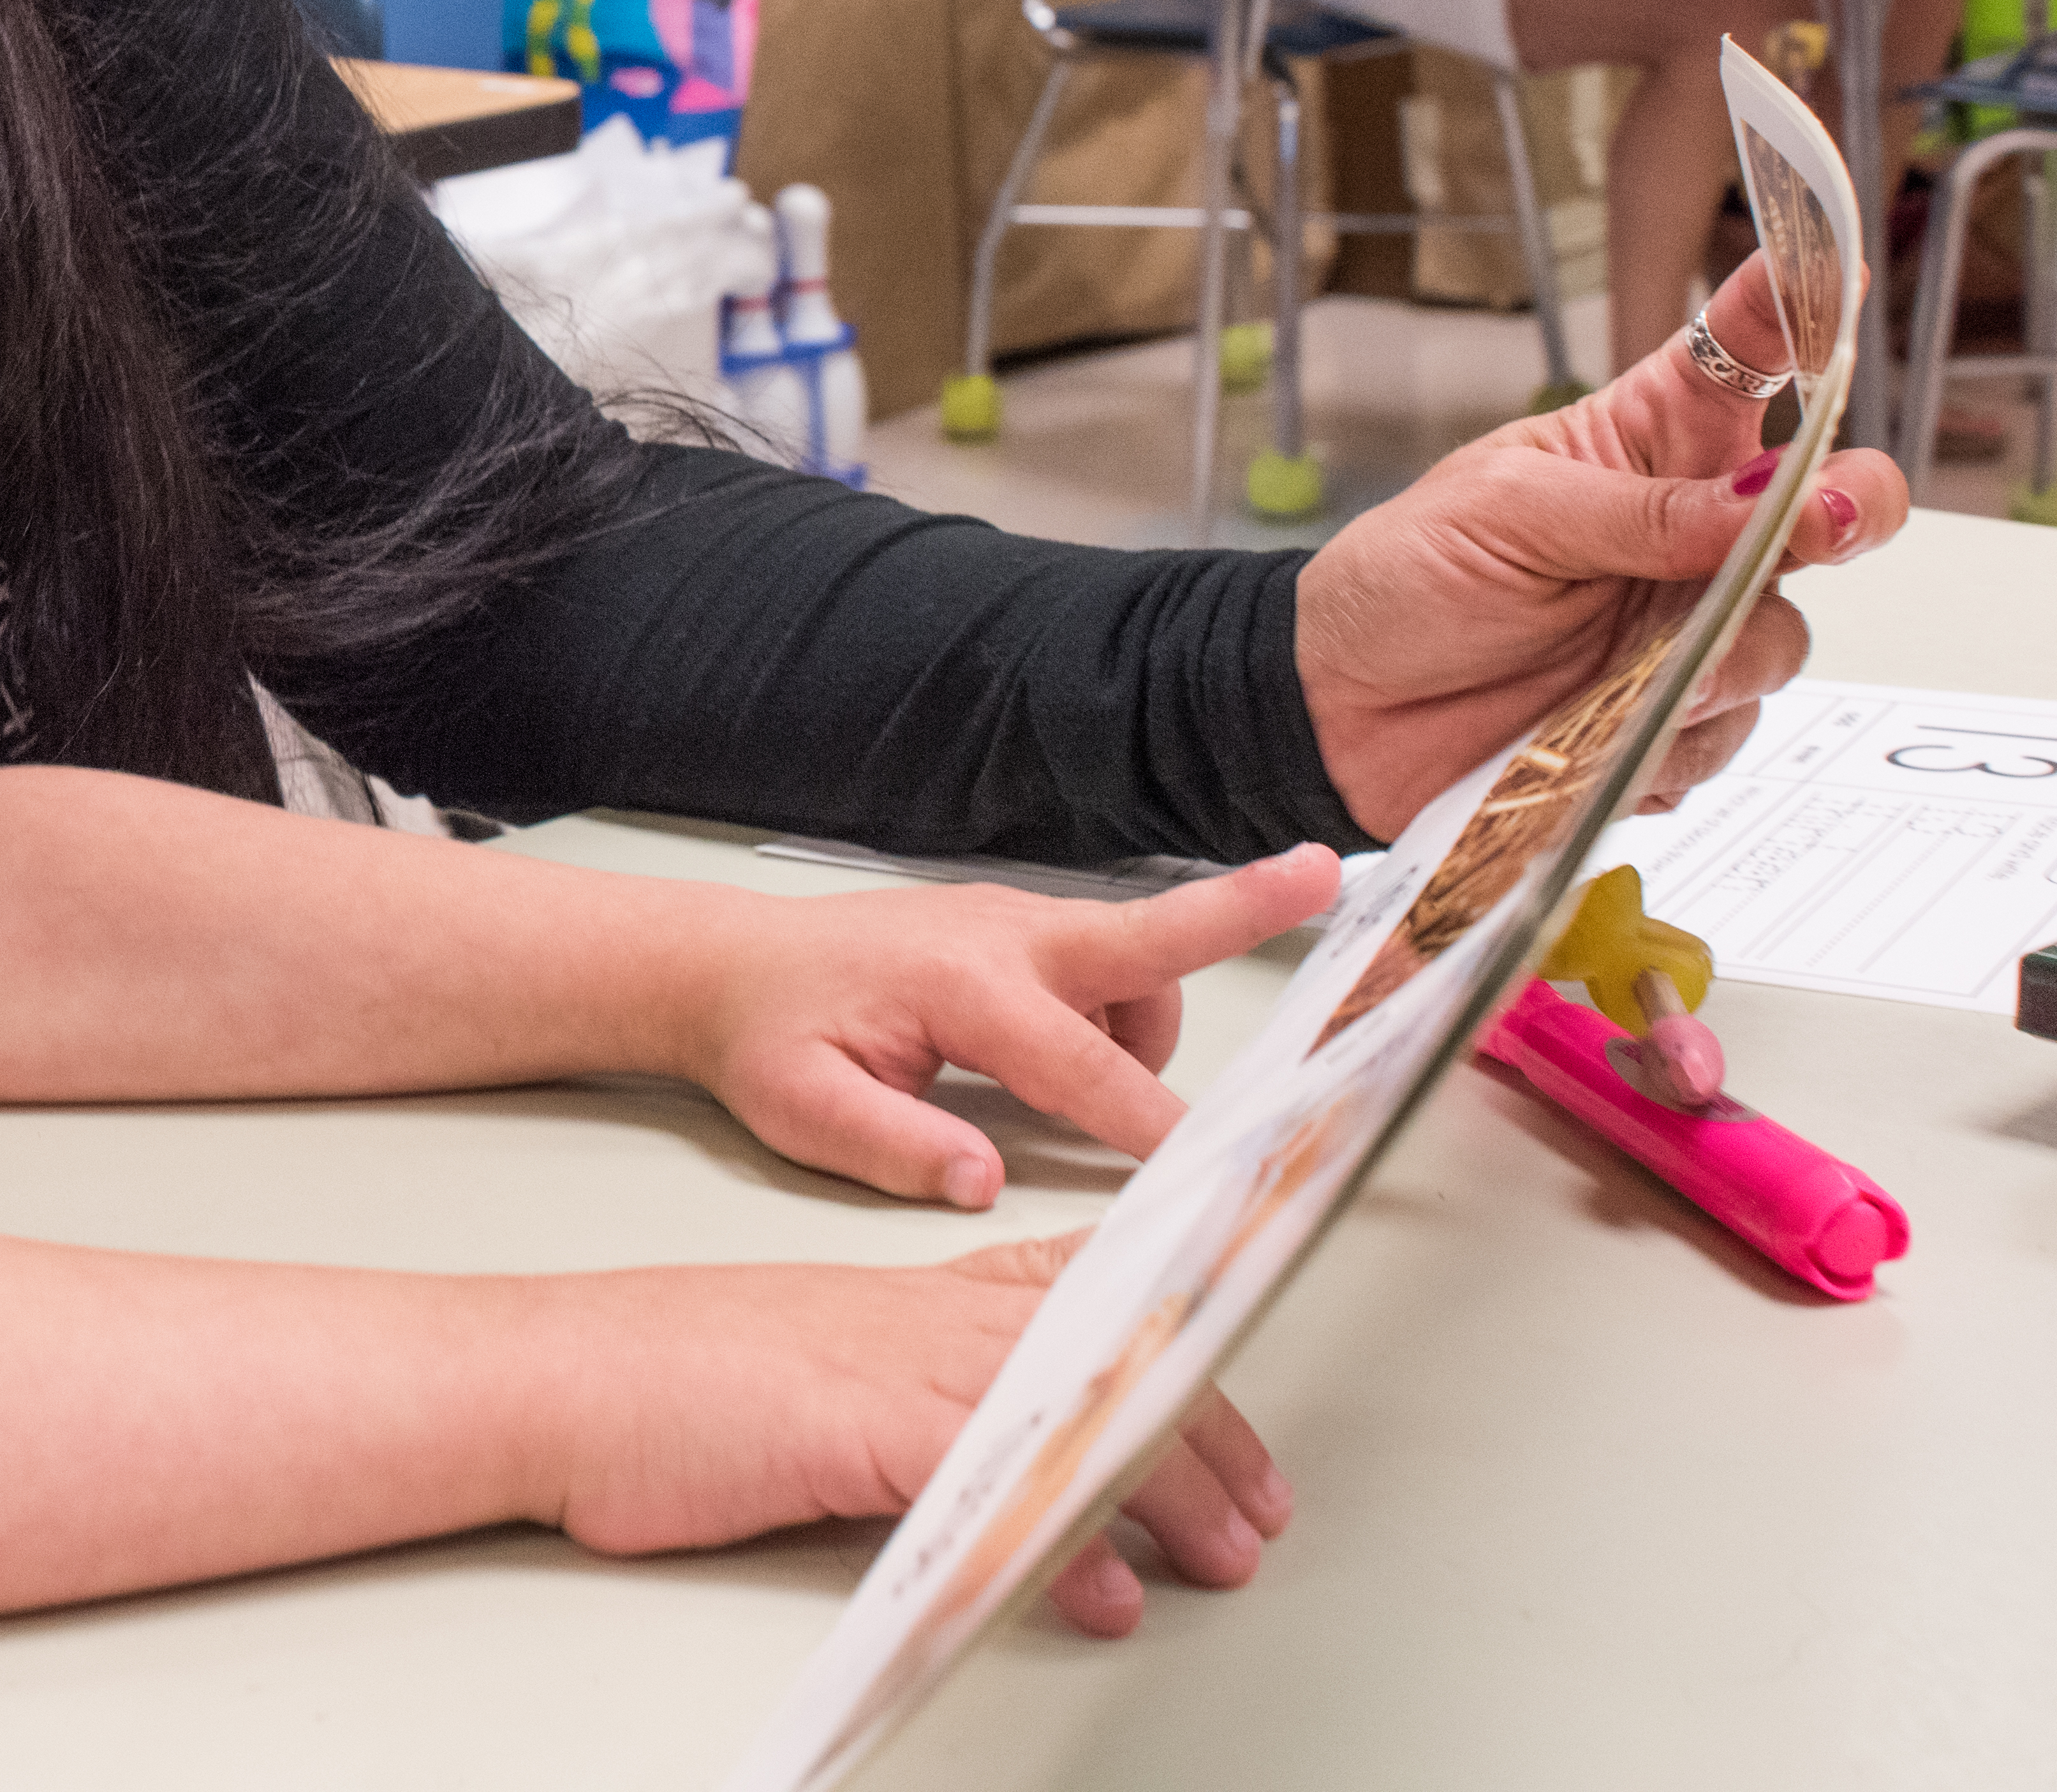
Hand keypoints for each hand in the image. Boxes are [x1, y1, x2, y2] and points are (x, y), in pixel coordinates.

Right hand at [553, 1237, 1287, 1636]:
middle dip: (1199, 1429)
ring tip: (1217, 1553)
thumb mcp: (798, 1374)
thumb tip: (968, 1466)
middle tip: (1255, 1505)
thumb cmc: (653, 1386)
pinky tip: (1100, 1582)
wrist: (555, 1375)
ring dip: (1164, 1488)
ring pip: (1072, 1407)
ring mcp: (889, 1361)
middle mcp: (913, 1314)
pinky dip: (1057, 1535)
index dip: (1162, 1339)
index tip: (1226, 1390)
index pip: (1066, 1292)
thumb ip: (892, 1404)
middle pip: (1099, 1352)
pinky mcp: (856, 1423)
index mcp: (900, 1297)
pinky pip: (990, 1475)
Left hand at [670, 851, 1344, 1207]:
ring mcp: (1015, 921)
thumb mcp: (804, 1109)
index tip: (1203, 1167)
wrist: (729, 966)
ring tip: (1092, 1094)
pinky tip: (1064, 1059)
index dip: (1147, 1126)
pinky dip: (1118, 1011)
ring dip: (1146, 1030)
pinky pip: (1104, 965)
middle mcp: (1003, 937)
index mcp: (961, 986)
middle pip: (1147, 933)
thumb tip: (980, 1183)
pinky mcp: (1018, 926)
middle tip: (1326, 874)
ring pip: (1136, 968)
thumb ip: (895, 1147)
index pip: (1082, 1071)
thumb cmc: (769, 1037)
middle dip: (1242, 906)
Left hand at [1293, 255, 1908, 839]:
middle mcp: (1688, 531)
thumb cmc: (1402, 581)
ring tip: (1635, 675)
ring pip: (1781, 636)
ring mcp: (1687, 626)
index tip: (1838, 277)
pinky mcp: (1672, 716)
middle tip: (1825, 521)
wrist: (1338, 708)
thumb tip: (1769, 499)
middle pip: (1827, 503)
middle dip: (1854, 506)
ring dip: (1729, 658)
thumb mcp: (1505, 513)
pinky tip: (1602, 732)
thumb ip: (1638, 511)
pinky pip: (1728, 732)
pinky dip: (1676, 739)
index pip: (1741, 357)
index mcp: (1641, 442)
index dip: (1799, 311)